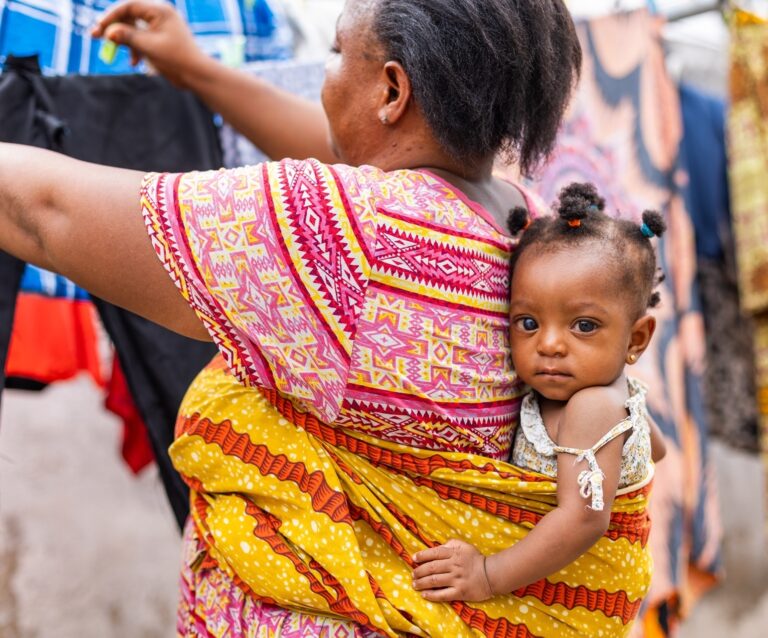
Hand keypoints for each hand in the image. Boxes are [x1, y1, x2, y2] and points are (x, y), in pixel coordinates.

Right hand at [91, 1, 207, 87]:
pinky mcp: (160, 39)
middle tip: (95, 37)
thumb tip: (108, 32)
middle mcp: (160, 15)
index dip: (111, 16)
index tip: (98, 28)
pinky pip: (141, 39)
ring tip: (121, 57)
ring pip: (133, 28)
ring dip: (125, 42)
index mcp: (160, 10)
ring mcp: (160, 27)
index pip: (128, 6)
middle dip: (114, 28)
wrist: (197, 75)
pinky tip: (135, 63)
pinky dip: (135, 49)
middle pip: (128, 16)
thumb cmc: (177, 59)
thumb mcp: (149, 47)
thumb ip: (127, 37)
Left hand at [412, 539, 493, 601]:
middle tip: (412, 574)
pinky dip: (431, 595)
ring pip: (434, 581)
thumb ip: (450, 544)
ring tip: (414, 584)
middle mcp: (454, 565)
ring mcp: (457, 579)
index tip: (413, 559)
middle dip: (419, 571)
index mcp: (454, 553)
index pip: (434, 553)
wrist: (491, 574)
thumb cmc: (475, 559)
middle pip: (431, 568)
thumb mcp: (464, 546)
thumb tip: (435, 547)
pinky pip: (443, 594)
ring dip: (422, 583)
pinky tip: (424, 595)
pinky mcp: (460, 592)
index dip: (422, 556)